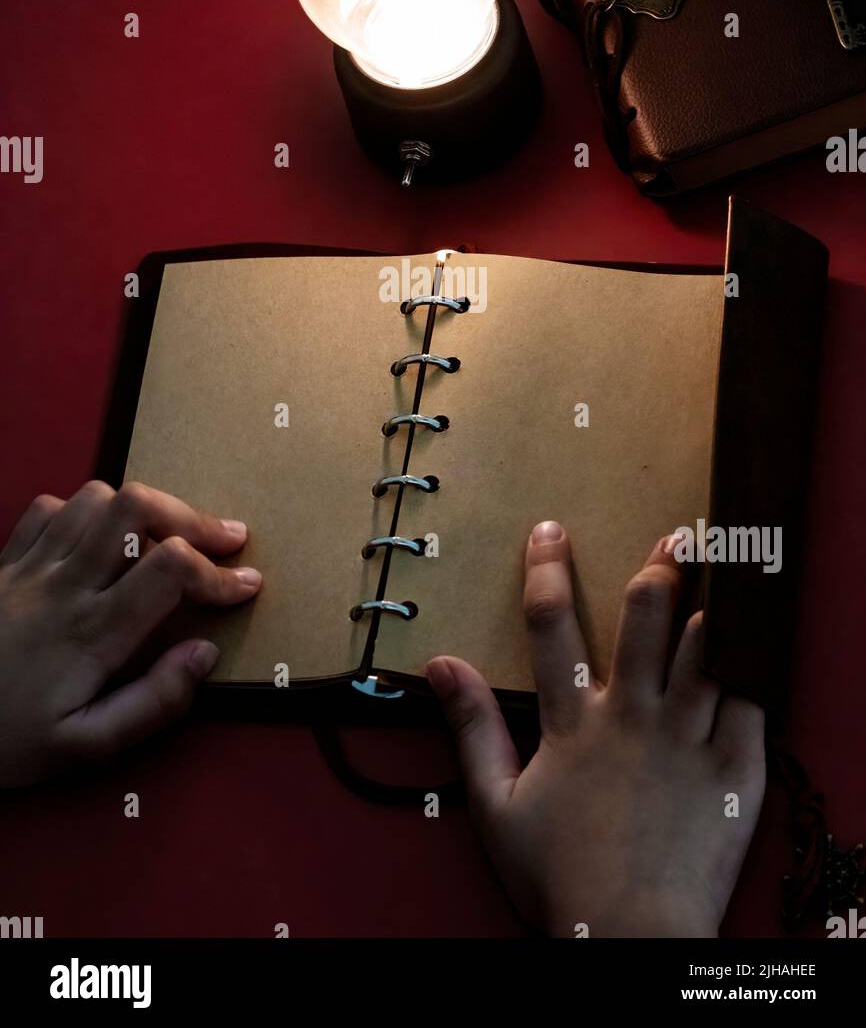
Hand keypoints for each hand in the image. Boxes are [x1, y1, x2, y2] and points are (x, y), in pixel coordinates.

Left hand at [0, 480, 260, 786]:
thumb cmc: (2, 743)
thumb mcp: (81, 749)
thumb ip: (151, 705)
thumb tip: (204, 653)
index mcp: (91, 631)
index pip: (171, 568)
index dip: (220, 572)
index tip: (247, 587)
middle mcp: (63, 584)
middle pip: (136, 508)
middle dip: (193, 516)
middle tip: (225, 540)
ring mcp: (28, 565)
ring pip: (96, 497)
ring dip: (143, 509)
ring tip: (166, 537)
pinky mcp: (1, 561)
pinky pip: (48, 509)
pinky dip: (84, 513)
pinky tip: (97, 541)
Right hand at [427, 522, 764, 937]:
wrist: (631, 939)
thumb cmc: (559, 879)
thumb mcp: (495, 807)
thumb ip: (470, 729)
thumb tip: (440, 663)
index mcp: (573, 723)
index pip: (552, 628)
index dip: (548, 570)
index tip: (551, 529)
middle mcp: (633, 716)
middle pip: (646, 618)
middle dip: (660, 569)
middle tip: (675, 539)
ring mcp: (687, 739)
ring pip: (706, 648)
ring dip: (713, 603)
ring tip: (726, 567)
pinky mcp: (735, 769)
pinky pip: (751, 702)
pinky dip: (753, 667)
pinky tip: (756, 642)